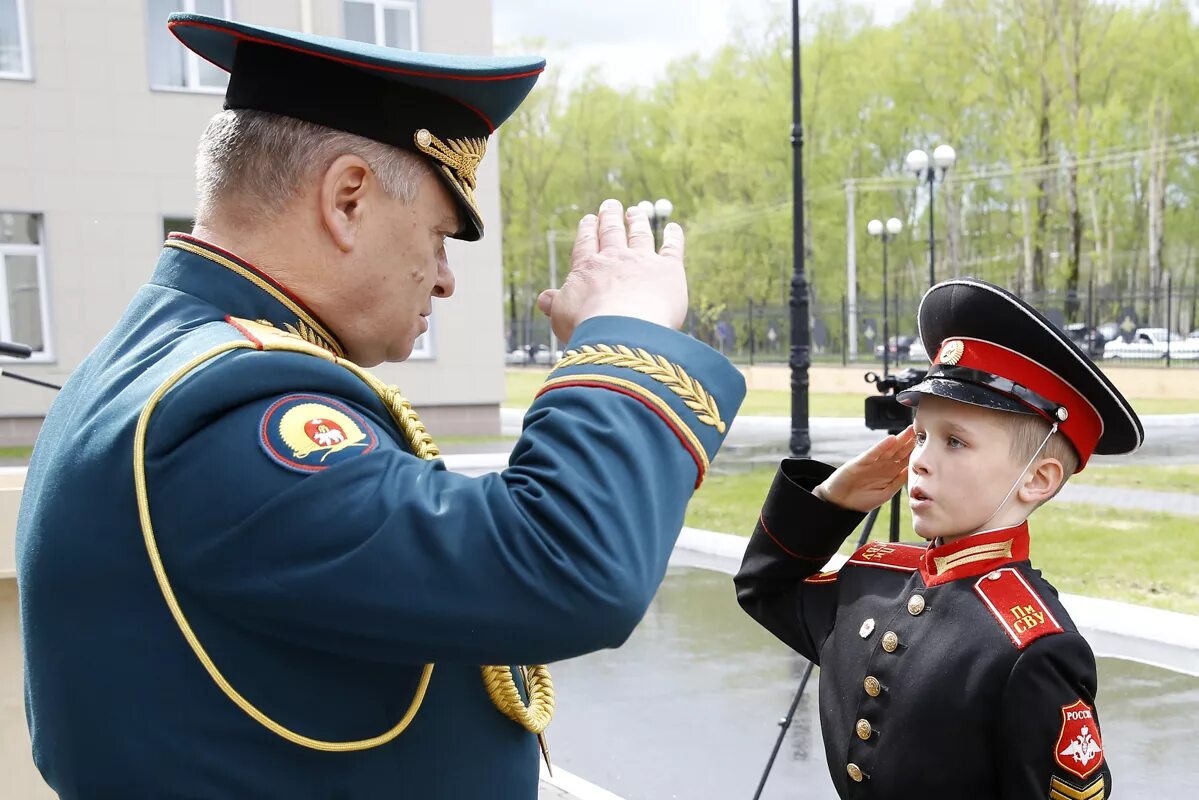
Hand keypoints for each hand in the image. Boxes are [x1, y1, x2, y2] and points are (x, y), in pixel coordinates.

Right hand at [536, 199, 687, 342]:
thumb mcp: (562, 317)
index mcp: (587, 269)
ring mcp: (642, 261)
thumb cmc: (588, 328)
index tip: (589, 219)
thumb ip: (556, 304)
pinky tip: (674, 228)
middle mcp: (614, 258)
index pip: (586, 244)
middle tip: (610, 204)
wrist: (622, 329)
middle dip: (610, 217)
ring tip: (636, 211)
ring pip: (640, 234)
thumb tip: (543, 299)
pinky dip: (674, 236)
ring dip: (638, 221)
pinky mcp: (668, 269)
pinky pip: (672, 247)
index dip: (588, 230)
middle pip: (612, 232)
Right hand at [814, 426, 914, 511]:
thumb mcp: (885, 493)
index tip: (927, 444)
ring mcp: (871, 463)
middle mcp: (882, 465)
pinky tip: (890, 440)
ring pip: (888, 449)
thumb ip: (898, 482)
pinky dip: (881, 446)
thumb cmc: (862, 500)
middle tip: (921, 431)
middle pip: (899, 451)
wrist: (840, 503)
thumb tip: (912, 472)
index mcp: (890, 473)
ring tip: (909, 430)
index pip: (905, 460)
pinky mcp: (860, 462)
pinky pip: (873, 453)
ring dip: (899, 439)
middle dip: (909, 441)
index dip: (915, 452)